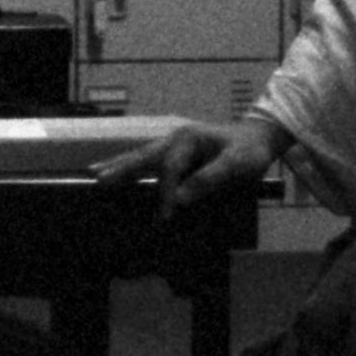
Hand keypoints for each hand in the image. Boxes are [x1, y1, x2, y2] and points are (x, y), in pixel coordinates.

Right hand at [98, 112, 285, 210]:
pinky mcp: (174, 151)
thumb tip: (180, 199)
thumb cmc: (249, 151)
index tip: (165, 218)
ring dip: (119, 164)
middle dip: (121, 169)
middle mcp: (176, 138)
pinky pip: (147, 158)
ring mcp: (173, 142)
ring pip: (141, 154)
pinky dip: (129, 164)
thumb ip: (209, 180)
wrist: (259, 137)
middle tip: (98, 180)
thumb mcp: (237, 165)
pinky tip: (116, 169)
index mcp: (189, 139)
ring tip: (95, 173)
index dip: (166, 194)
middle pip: (143, 155)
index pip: (170, 169)